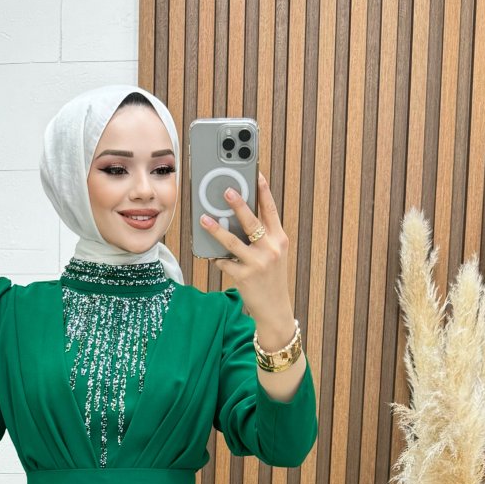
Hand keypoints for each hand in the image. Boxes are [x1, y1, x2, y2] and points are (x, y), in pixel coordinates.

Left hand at [200, 170, 295, 341]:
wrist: (275, 309)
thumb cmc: (271, 278)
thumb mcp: (274, 255)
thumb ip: (262, 237)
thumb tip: (237, 219)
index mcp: (280, 239)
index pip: (271, 210)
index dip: (263, 191)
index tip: (256, 174)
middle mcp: (271, 249)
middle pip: (252, 222)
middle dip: (238, 205)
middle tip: (226, 191)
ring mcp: (257, 263)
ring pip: (233, 242)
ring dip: (216, 229)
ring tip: (204, 219)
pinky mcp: (244, 277)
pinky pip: (225, 262)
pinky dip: (217, 258)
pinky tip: (212, 256)